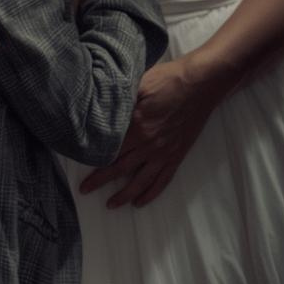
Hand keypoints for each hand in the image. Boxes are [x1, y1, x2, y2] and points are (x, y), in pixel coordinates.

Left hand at [79, 54, 224, 207]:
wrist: (201, 83)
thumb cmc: (169, 79)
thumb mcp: (139, 83)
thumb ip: (121, 99)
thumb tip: (100, 107)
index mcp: (137, 125)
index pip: (110, 149)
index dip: (94, 160)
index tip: (82, 165)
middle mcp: (149, 144)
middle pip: (120, 168)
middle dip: (101, 181)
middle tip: (85, 190)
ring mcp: (164, 152)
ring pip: (140, 181)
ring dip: (124, 195)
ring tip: (111, 204)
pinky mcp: (177, 155)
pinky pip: (162, 180)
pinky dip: (151, 193)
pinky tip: (141, 201)